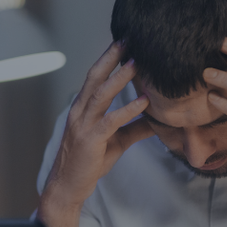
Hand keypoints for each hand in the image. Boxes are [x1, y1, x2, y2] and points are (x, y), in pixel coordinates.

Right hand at [41, 42, 152, 211]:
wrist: (68, 187)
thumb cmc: (89, 163)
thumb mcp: (117, 142)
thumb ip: (135, 128)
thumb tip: (158, 119)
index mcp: (83, 108)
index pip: (95, 77)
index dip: (109, 58)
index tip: (125, 41)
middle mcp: (80, 112)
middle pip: (95, 77)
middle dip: (111, 57)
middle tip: (128, 38)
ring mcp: (83, 125)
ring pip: (101, 95)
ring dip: (120, 78)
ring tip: (137, 63)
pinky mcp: (90, 141)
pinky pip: (110, 121)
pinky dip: (128, 110)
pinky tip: (143, 101)